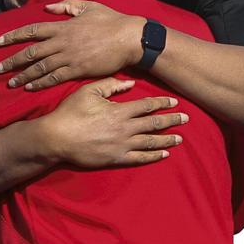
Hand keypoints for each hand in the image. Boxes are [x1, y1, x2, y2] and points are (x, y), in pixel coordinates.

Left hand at [0, 0, 144, 89]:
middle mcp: (62, 42)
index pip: (32, 31)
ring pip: (40, 68)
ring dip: (23, 75)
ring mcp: (69, 57)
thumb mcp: (88, 7)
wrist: (129, 38)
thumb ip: (67, 6)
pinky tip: (30, 87)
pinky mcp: (78, 70)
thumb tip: (49, 6)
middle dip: (12, 60)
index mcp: (63, 26)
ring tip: (11, 83)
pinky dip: (40, 83)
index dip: (13, 36)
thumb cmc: (111, 21)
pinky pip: (54, 78)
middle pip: (31, 52)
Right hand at [39, 77, 187, 167]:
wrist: (56, 138)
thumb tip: (130, 85)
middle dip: (172, 120)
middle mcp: (125, 128)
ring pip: (150, 142)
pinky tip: (163, 154)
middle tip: (186, 119)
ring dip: (167, 139)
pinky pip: (139, 158)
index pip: (147, 106)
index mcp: (120, 110)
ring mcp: (122, 145)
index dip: (162, 103)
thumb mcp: (88, 91)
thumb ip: (110, 85)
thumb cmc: (70, 112)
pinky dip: (153, 156)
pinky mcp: (116, 158)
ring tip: (180, 138)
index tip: (175, 103)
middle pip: (154, 124)